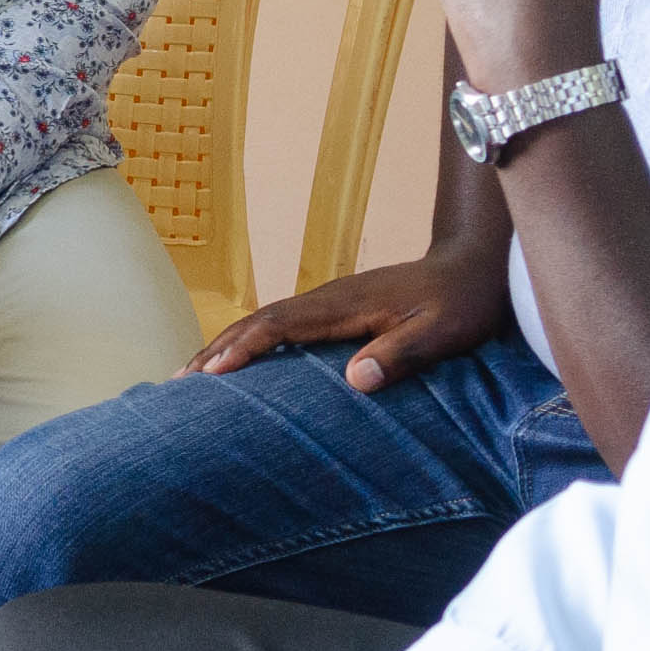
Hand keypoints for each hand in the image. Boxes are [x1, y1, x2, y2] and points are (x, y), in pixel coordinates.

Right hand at [191, 240, 515, 387]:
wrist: (471, 267)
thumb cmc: (460, 304)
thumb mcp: (441, 332)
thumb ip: (401, 352)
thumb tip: (355, 378)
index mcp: (344, 305)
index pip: (280, 325)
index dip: (245, 348)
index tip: (213, 374)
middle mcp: (327, 300)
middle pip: (258, 321)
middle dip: (217, 350)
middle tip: (179, 382)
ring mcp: (328, 303)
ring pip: (263, 322)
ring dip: (225, 346)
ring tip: (191, 376)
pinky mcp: (333, 312)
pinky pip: (279, 327)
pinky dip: (248, 343)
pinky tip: (237, 363)